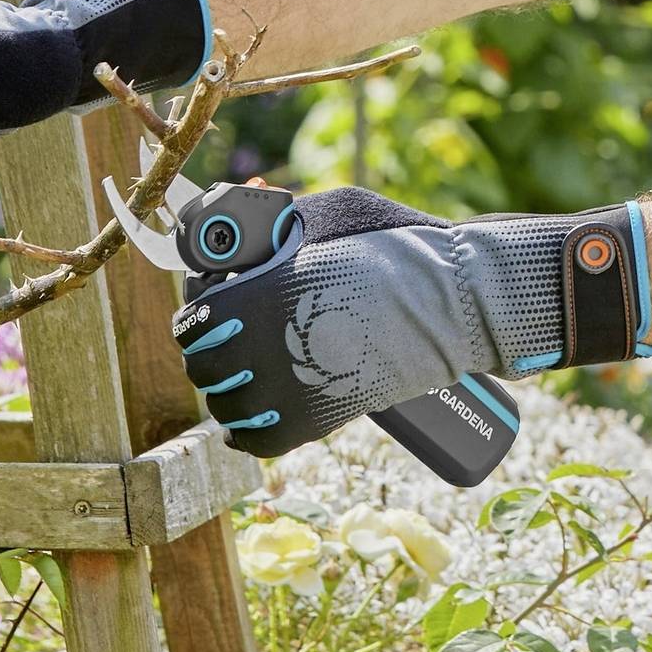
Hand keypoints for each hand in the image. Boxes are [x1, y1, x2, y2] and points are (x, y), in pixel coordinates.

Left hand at [174, 185, 651, 458]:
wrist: (455, 300)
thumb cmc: (397, 245)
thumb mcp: (332, 212)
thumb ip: (279, 219)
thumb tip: (242, 220)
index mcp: (271, 289)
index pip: (198, 313)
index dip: (196, 311)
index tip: (206, 306)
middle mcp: (274, 343)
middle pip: (204, 361)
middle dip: (207, 347)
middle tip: (223, 336)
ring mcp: (297, 387)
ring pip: (226, 405)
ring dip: (225, 389)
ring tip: (241, 372)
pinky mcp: (321, 419)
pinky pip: (257, 440)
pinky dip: (243, 431)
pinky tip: (247, 415)